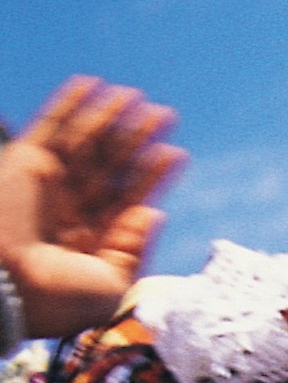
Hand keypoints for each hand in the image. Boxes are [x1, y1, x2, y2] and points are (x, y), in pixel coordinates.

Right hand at [1, 79, 181, 338]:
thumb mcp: (112, 283)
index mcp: (90, 238)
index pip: (127, 197)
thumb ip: (133, 248)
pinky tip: (91, 84)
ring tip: (137, 96)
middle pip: (111, 165)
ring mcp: (46, 183)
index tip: (175, 153)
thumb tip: (152, 212)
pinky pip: (50, 125)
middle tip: (166, 115)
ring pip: (86, 141)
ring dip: (110, 117)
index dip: (152, 175)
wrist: (8, 287)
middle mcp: (68, 207)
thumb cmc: (60, 298)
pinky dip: (69, 104)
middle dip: (137, 139)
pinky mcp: (24, 161)